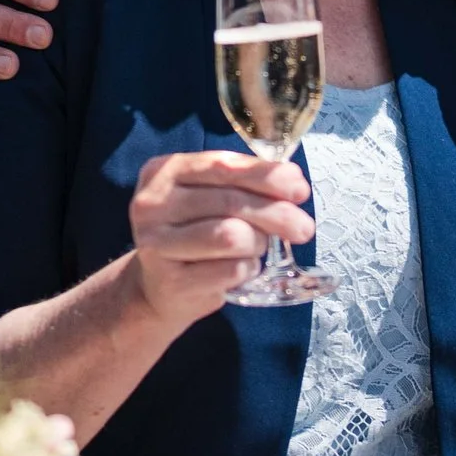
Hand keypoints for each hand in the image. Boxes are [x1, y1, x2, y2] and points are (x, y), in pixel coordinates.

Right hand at [121, 151, 314, 330]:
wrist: (158, 289)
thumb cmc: (194, 234)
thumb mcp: (211, 198)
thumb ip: (245, 183)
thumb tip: (293, 182)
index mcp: (165, 172)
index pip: (223, 166)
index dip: (266, 176)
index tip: (300, 189)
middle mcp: (152, 204)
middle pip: (231, 202)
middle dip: (277, 214)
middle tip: (304, 228)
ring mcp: (155, 244)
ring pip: (232, 236)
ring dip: (259, 243)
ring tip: (259, 248)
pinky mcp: (170, 282)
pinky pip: (230, 271)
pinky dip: (248, 269)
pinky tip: (242, 269)